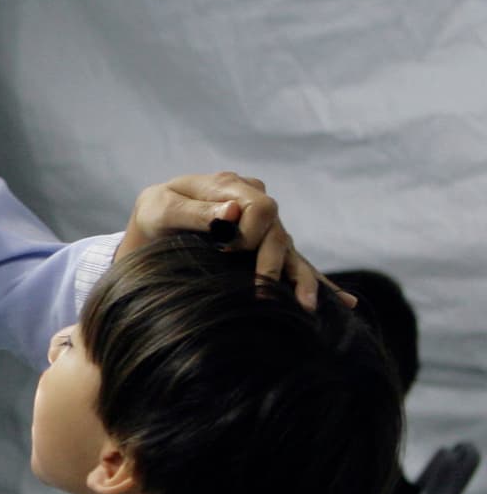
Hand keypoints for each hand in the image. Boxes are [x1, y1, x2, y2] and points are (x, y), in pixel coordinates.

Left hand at [118, 171, 355, 311]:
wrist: (148, 229)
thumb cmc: (151, 216)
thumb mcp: (162, 208)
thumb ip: (196, 210)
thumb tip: (236, 211)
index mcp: (232, 187)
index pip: (259, 207)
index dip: (248, 232)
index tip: (226, 251)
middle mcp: (254, 205)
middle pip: (277, 233)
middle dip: (272, 265)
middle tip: (260, 294)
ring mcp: (263, 229)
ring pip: (290, 253)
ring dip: (302, 281)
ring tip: (308, 307)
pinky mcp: (264, 251)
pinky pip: (294, 267)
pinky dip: (317, 284)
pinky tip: (344, 304)